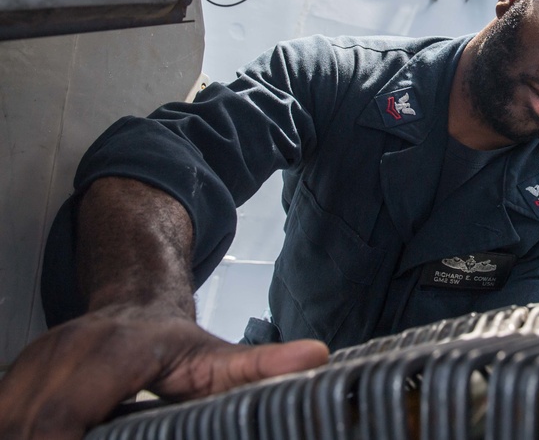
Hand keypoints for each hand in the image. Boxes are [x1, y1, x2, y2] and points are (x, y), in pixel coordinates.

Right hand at [0, 303, 328, 439]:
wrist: (137, 302)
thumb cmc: (174, 340)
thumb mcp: (218, 357)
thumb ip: (260, 364)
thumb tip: (316, 357)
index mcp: (114, 351)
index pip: (65, 416)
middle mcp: (66, 351)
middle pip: (28, 425)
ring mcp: (33, 362)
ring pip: (9, 418)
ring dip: (28, 437)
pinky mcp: (15, 375)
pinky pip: (4, 414)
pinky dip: (20, 429)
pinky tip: (47, 435)